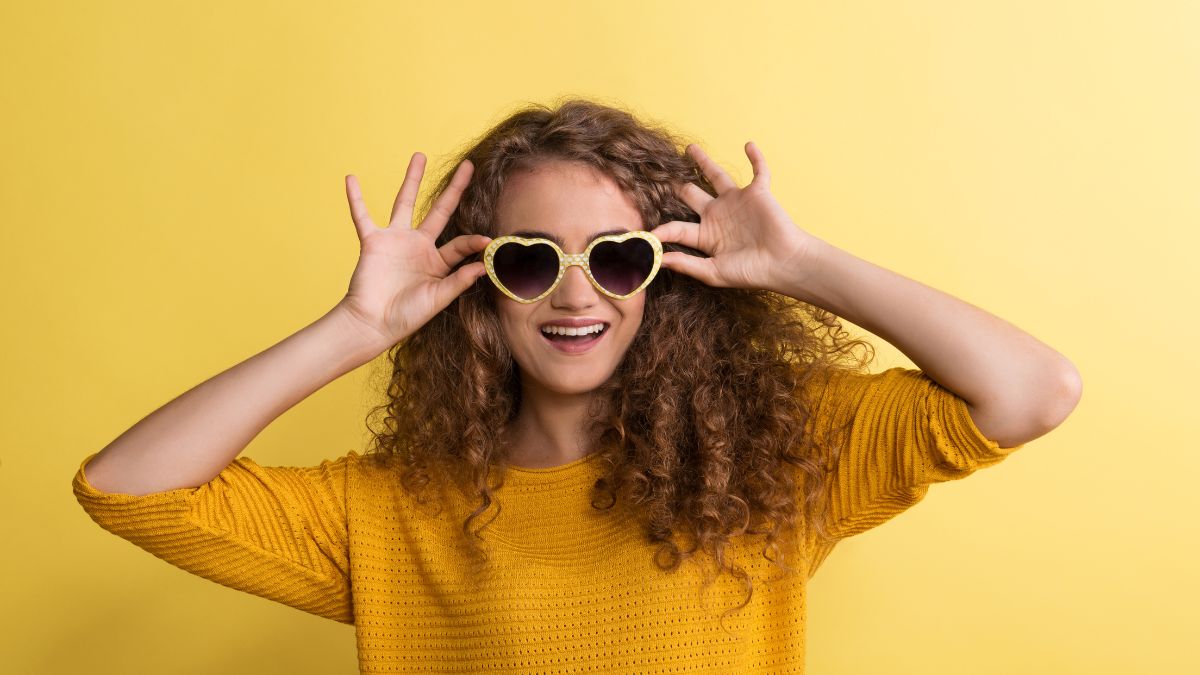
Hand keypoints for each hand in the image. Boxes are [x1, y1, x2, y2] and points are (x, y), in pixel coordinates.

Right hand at [336, 152, 491, 348]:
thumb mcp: (437, 299)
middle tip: (468, 166)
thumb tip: (483, 264)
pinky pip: (362, 215)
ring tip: (420, 156)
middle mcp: (419, 246)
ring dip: (412, 180)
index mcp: (437, 262)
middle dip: (454, 189)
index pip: (460, 243)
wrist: (372, 324)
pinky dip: (355, 198)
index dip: (473, 242)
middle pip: (440, 211)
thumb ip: (458, 280)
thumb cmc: (405, 316)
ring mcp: (396, 241)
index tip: (487, 241)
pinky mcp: (373, 242)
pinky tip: (351, 178)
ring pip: (405, 202)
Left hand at [650, 142, 820, 293]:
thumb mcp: (714, 272)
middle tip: (659, 173)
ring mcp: (737, 202)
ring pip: (716, 176)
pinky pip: (758, 170)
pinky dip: (756, 157)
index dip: (661, 231)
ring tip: (690, 149)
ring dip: (704, 162)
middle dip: (676, 185)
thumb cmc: (750, 272)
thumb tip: (659, 261)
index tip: (646, 235)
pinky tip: (748, 145)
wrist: (783, 264)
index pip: (677, 228)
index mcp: (706, 235)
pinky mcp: (758, 193)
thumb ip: (687, 265)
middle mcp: (718, 215)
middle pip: (691, 194)